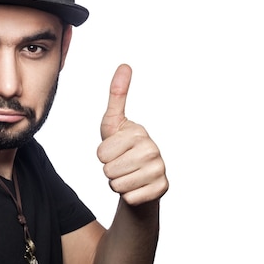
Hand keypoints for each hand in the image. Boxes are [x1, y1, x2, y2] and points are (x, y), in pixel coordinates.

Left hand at [98, 64, 167, 205]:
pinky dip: (128, 196)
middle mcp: (153, 150)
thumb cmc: (122, 148)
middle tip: (121, 164)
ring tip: (128, 174)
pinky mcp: (162, 188)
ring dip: (118, 183)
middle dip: (109, 170)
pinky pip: (129, 198)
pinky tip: (137, 186)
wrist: (141, 177)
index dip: (102, 156)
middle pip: (108, 170)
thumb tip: (124, 65)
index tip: (115, 150)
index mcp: (139, 133)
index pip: (101, 154)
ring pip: (117, 185)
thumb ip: (117, 95)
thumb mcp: (114, 122)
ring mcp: (159, 170)